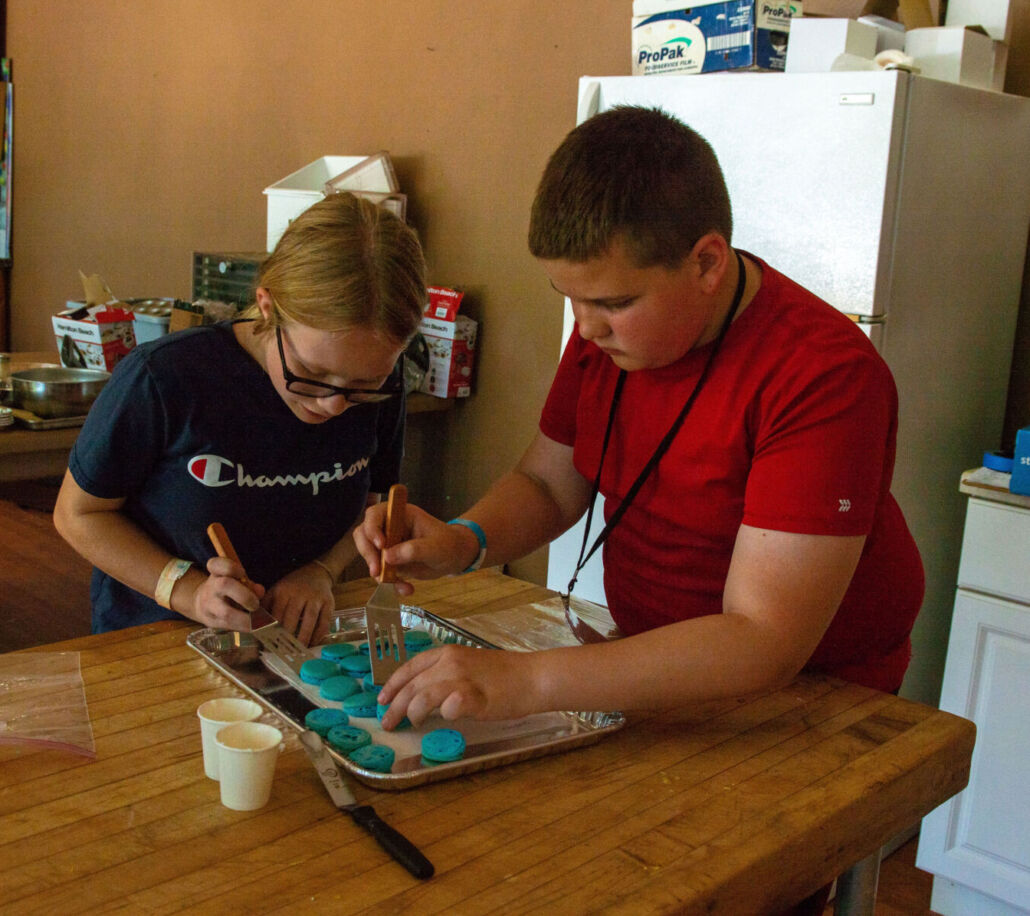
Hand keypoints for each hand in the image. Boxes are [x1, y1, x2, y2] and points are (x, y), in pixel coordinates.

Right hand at [188, 555, 265, 629]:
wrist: (202, 604)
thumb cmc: (227, 589)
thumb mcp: (236, 580)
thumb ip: (249, 583)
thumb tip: (259, 591)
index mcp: (216, 572)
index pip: (216, 564)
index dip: (230, 568)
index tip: (242, 573)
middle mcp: (211, 587)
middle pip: (224, 585)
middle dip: (245, 596)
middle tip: (256, 604)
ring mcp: (209, 605)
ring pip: (226, 612)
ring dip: (246, 618)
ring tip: (258, 620)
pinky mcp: (211, 621)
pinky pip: (229, 626)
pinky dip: (244, 627)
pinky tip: (253, 627)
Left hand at [261, 562, 335, 645]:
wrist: (317, 572)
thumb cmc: (292, 586)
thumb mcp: (276, 590)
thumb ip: (266, 605)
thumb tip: (254, 625)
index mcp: (283, 591)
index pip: (276, 615)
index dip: (271, 632)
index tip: (268, 646)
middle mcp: (300, 593)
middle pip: (292, 619)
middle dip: (286, 637)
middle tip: (282, 652)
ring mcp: (316, 598)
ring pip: (309, 621)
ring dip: (303, 638)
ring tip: (297, 651)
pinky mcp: (329, 603)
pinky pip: (324, 622)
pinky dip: (318, 635)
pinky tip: (312, 643)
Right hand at [353, 502, 480, 594]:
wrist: (455, 558)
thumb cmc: (448, 545)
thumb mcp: (435, 547)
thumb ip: (413, 550)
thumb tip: (387, 557)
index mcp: (401, 514)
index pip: (375, 515)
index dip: (372, 528)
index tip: (381, 545)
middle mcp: (390, 527)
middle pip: (364, 534)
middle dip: (368, 553)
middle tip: (377, 571)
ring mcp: (388, 544)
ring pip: (369, 555)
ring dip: (379, 572)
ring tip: (399, 584)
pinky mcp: (390, 560)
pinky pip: (380, 571)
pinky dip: (390, 582)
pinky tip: (406, 589)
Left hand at [377, 644, 541, 728]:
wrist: (532, 677)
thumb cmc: (503, 674)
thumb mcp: (468, 665)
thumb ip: (444, 675)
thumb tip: (420, 693)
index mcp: (447, 653)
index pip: (409, 667)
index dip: (392, 685)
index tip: (381, 699)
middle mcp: (450, 662)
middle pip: (411, 686)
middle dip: (395, 707)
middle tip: (387, 723)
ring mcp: (462, 678)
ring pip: (422, 698)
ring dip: (412, 714)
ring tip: (413, 724)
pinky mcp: (475, 697)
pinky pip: (449, 707)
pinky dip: (443, 714)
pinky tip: (445, 718)